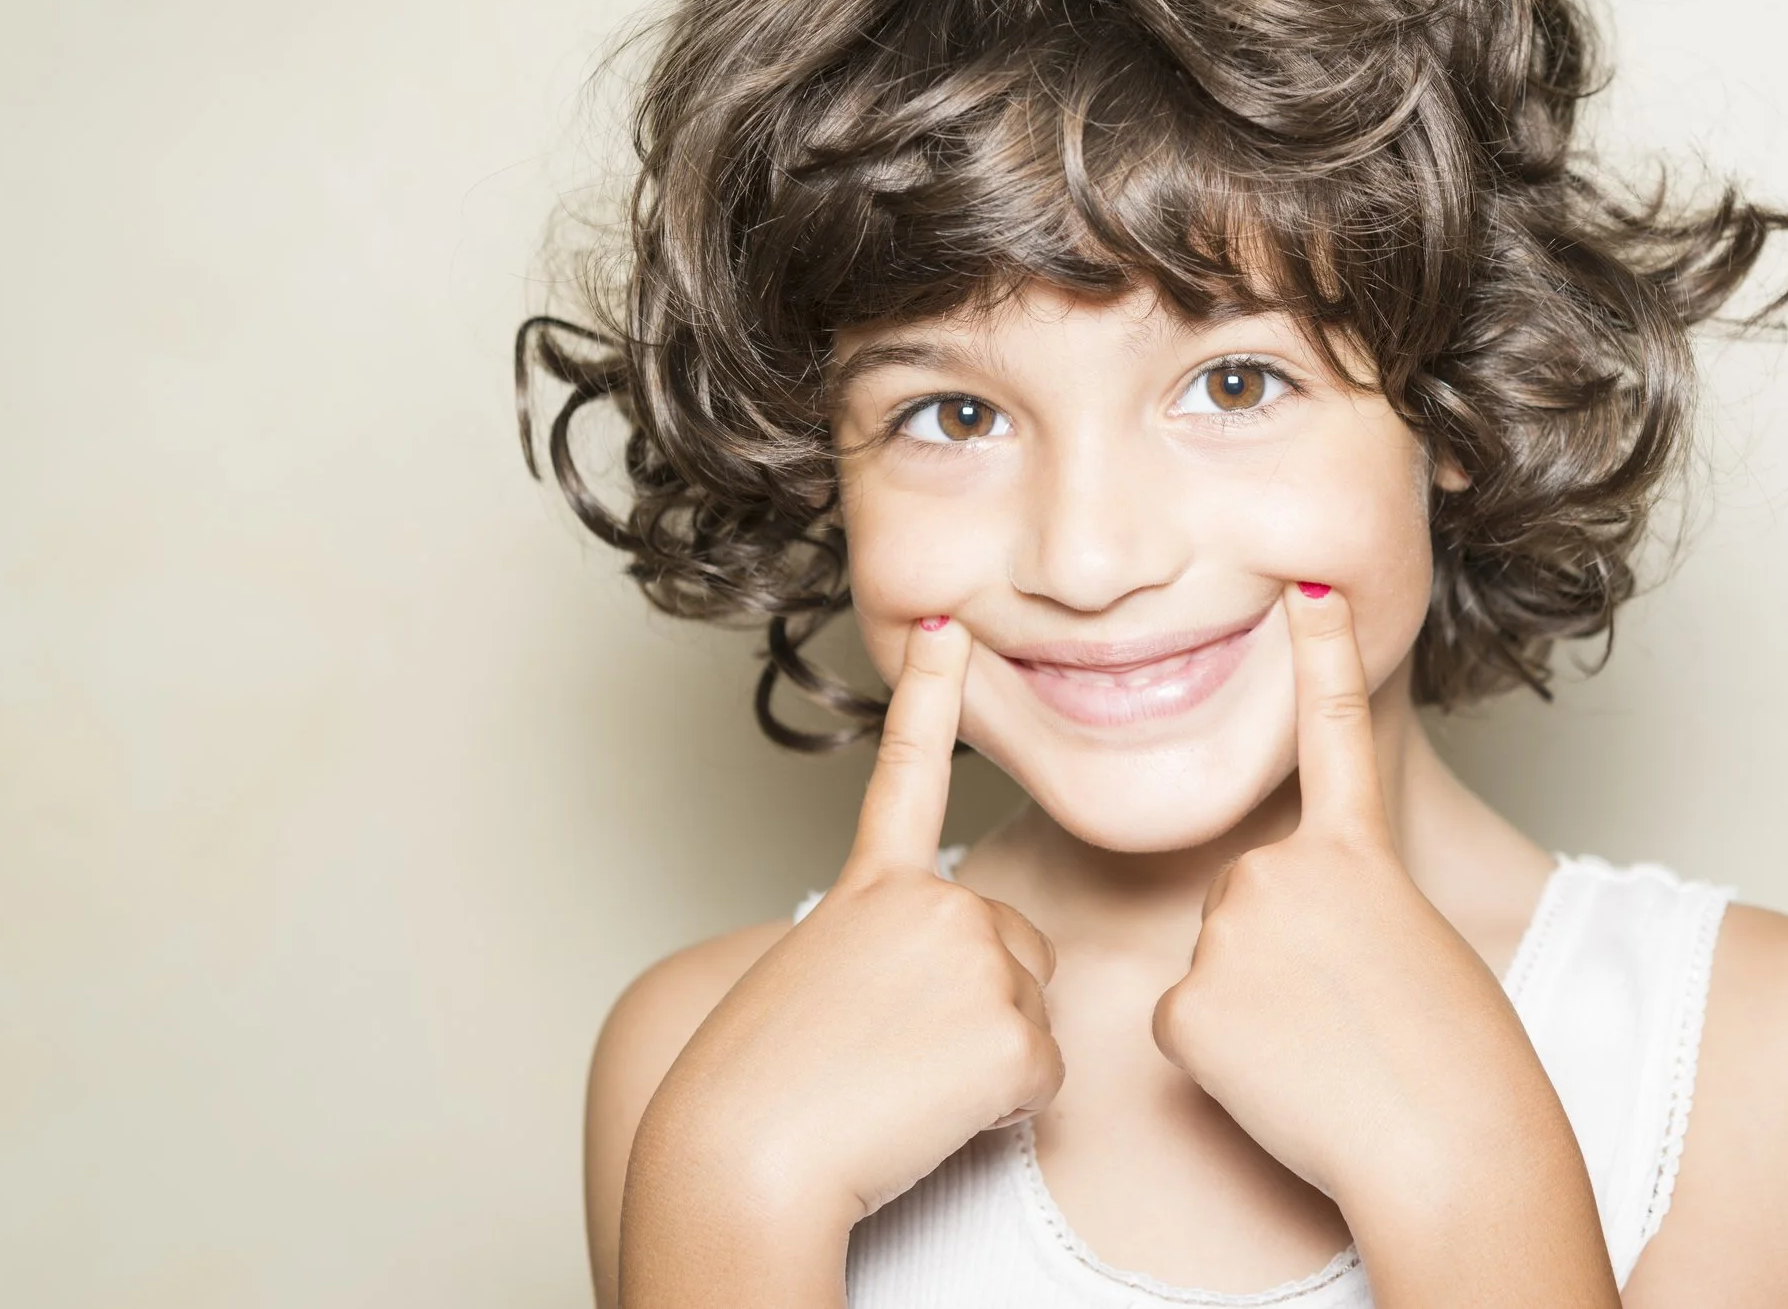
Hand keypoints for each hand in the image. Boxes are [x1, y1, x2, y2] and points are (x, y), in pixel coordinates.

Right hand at [617, 617, 1061, 1305]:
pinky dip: (1002, 1110)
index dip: (931, 693)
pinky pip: (1043, 1078)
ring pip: (1033, 1016)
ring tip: (901, 1083)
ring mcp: (979, 959)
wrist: (744, 1159)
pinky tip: (927, 1112)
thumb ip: (894, 950)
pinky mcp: (1012, 1032)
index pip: (906, 774)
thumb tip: (971, 982)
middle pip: (1017, 949)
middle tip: (893, 1052)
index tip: (949, 627)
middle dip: (981, 1005)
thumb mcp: (817, 984)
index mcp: (872, 889)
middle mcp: (935, 903)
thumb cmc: (760, 1091)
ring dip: (987, 1060)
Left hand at [1150, 583, 1615, 1305]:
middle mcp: (1279, 870)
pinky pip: (1189, 1031)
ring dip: (1254, 1013)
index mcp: (1357, 854)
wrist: (1451, 1146)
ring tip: (1325, 1054)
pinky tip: (1284, 1084)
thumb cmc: (1458, 1067)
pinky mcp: (1185, 1006)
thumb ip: (1343, 909)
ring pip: (1215, 967)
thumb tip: (1271, 937)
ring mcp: (1224, 933)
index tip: (1305, 587)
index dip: (1320, 653)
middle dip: (1275, 955)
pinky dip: (1227, 1067)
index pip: (1334, 732)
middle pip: (1245, 900)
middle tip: (1344, 1017)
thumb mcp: (1413, 949)